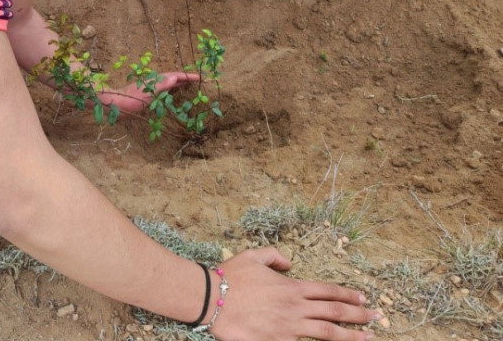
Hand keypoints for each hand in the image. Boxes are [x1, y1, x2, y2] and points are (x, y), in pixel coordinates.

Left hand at [98, 72, 199, 113]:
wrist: (113, 104)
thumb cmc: (129, 100)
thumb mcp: (147, 93)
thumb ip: (161, 85)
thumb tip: (175, 77)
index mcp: (156, 80)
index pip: (176, 76)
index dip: (188, 77)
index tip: (200, 76)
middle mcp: (154, 82)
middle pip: (173, 78)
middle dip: (186, 79)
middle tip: (199, 80)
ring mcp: (150, 88)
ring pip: (168, 84)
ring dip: (179, 84)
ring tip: (190, 85)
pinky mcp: (146, 95)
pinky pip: (163, 91)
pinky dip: (171, 91)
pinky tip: (172, 95)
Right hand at [209, 248, 380, 340]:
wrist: (210, 298)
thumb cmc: (229, 276)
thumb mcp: (253, 256)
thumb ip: (274, 255)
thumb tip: (289, 262)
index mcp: (292, 286)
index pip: (327, 291)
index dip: (348, 295)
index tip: (363, 298)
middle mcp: (295, 307)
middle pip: (335, 312)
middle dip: (359, 315)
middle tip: (377, 317)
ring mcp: (288, 327)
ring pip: (327, 334)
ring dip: (350, 336)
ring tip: (368, 337)